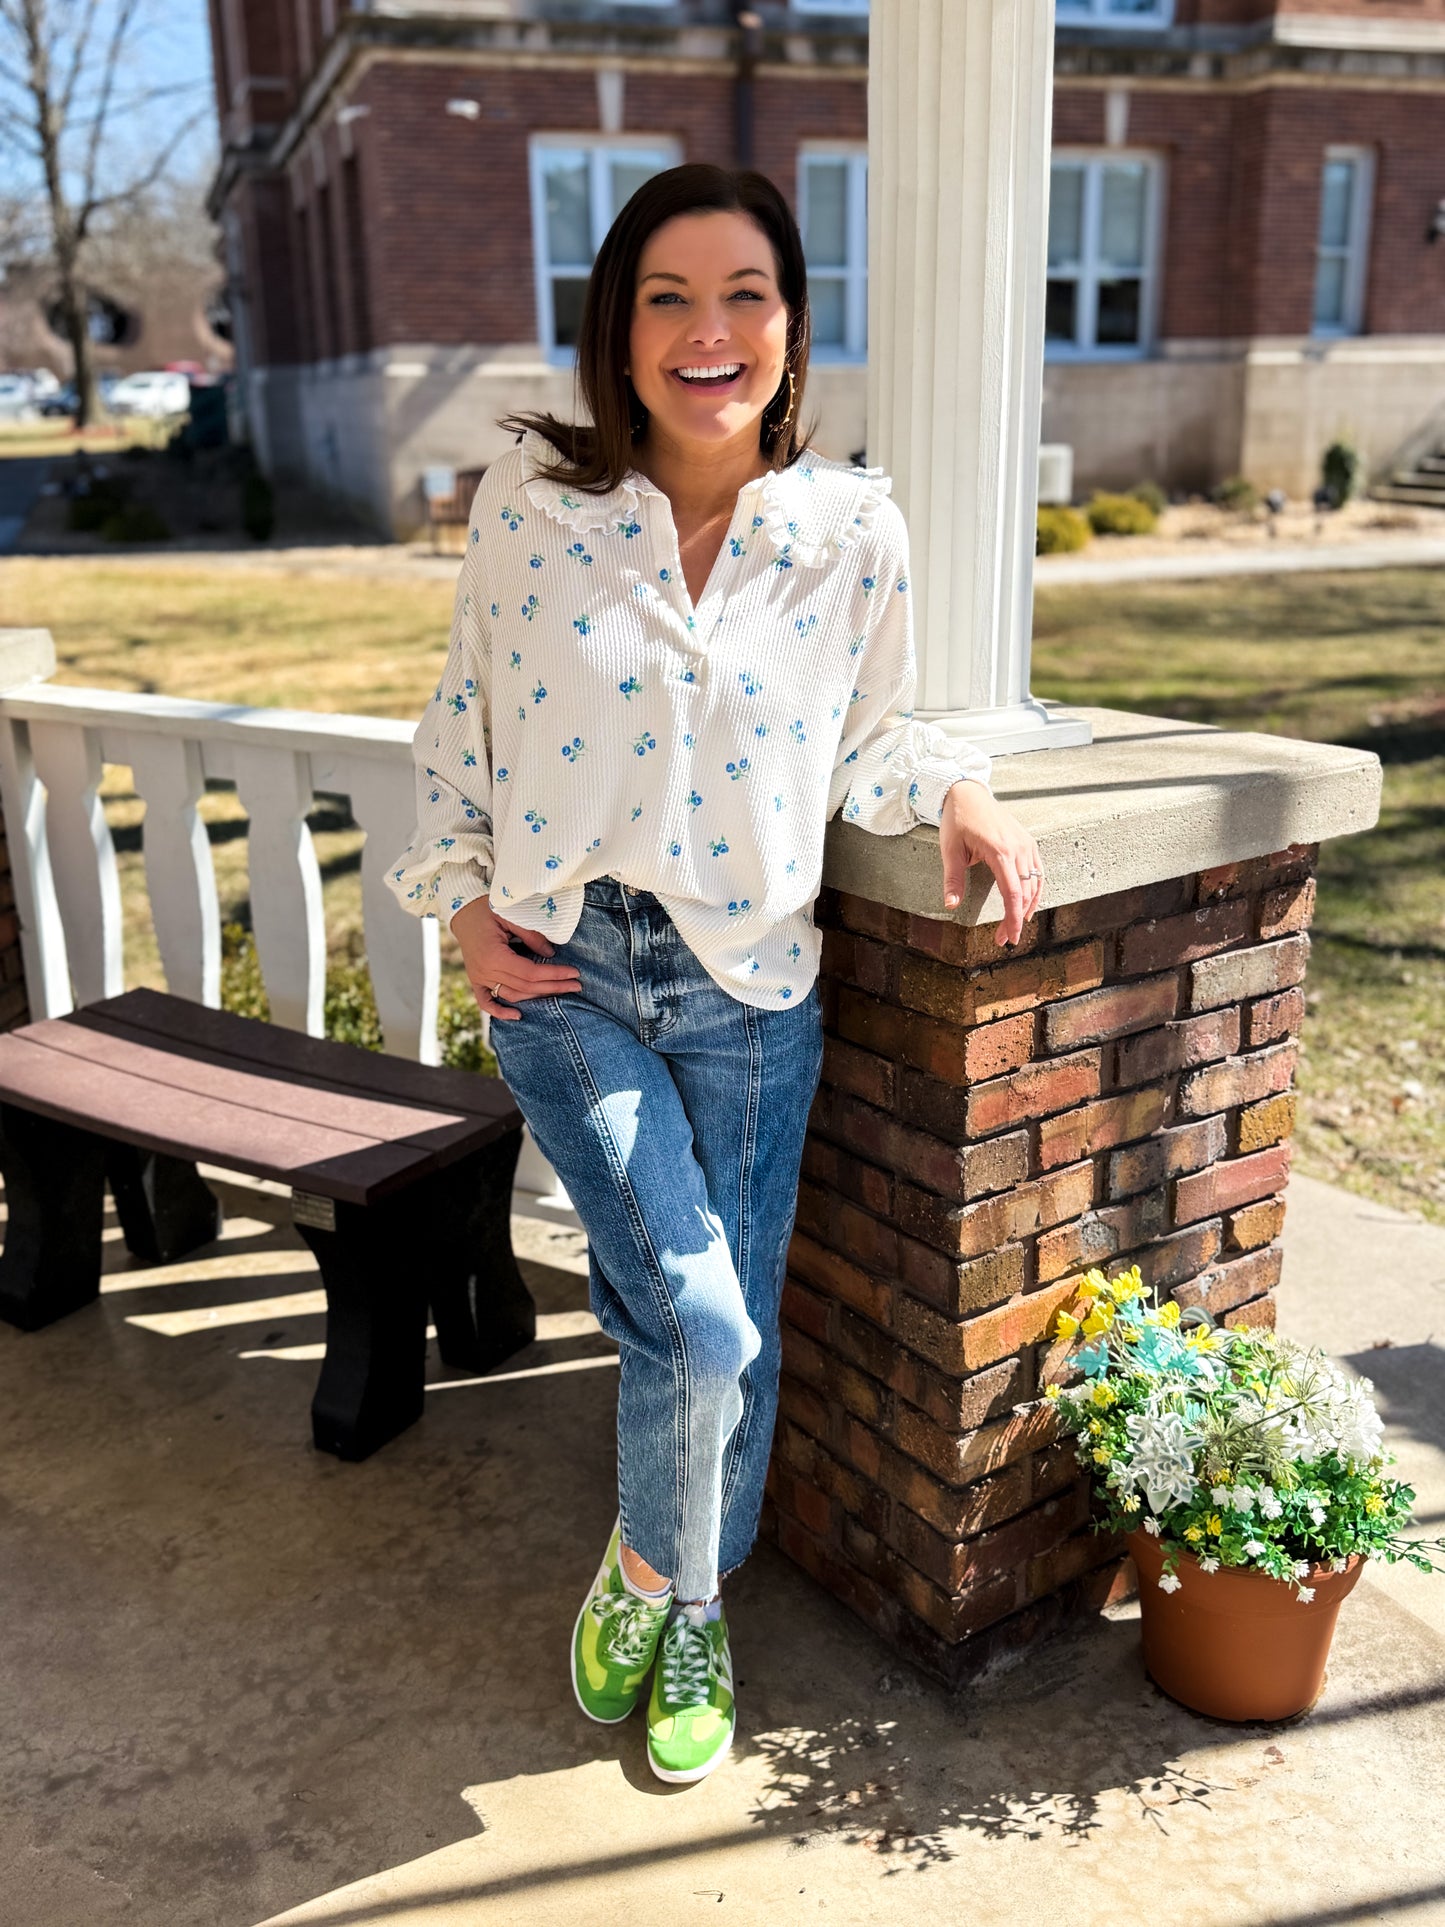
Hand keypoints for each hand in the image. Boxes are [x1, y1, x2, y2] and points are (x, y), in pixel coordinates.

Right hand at [450, 895, 581, 1021]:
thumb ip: (531, 935)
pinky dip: (500, 1012)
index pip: (531, 973)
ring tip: (560, 991)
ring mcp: (479, 978)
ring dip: (537, 997)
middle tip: (576, 986)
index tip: (574, 973)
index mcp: (494, 955)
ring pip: (512, 995)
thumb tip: (551, 953)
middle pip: (525, 987)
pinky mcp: (476, 981)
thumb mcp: (510, 916)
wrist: (462, 913)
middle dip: (553, 986)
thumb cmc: (487, 909)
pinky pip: (486, 1002)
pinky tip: (518, 1016)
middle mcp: (486, 971)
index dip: (554, 975)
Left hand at [938, 779, 1044, 946]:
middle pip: (1025, 893)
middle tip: (1003, 938)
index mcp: (1000, 852)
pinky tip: (1027, 904)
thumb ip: (953, 880)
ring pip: (1035, 883)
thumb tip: (951, 906)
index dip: (1012, 919)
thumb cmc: (957, 820)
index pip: (1012, 894)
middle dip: (1016, 919)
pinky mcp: (1028, 842)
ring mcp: (1026, 844)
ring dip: (1028, 907)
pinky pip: (1038, 871)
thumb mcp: (950, 850)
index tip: (1008, 937)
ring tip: (1016, 926)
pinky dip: (1035, 890)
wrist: (968, 794)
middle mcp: (1018, 849)